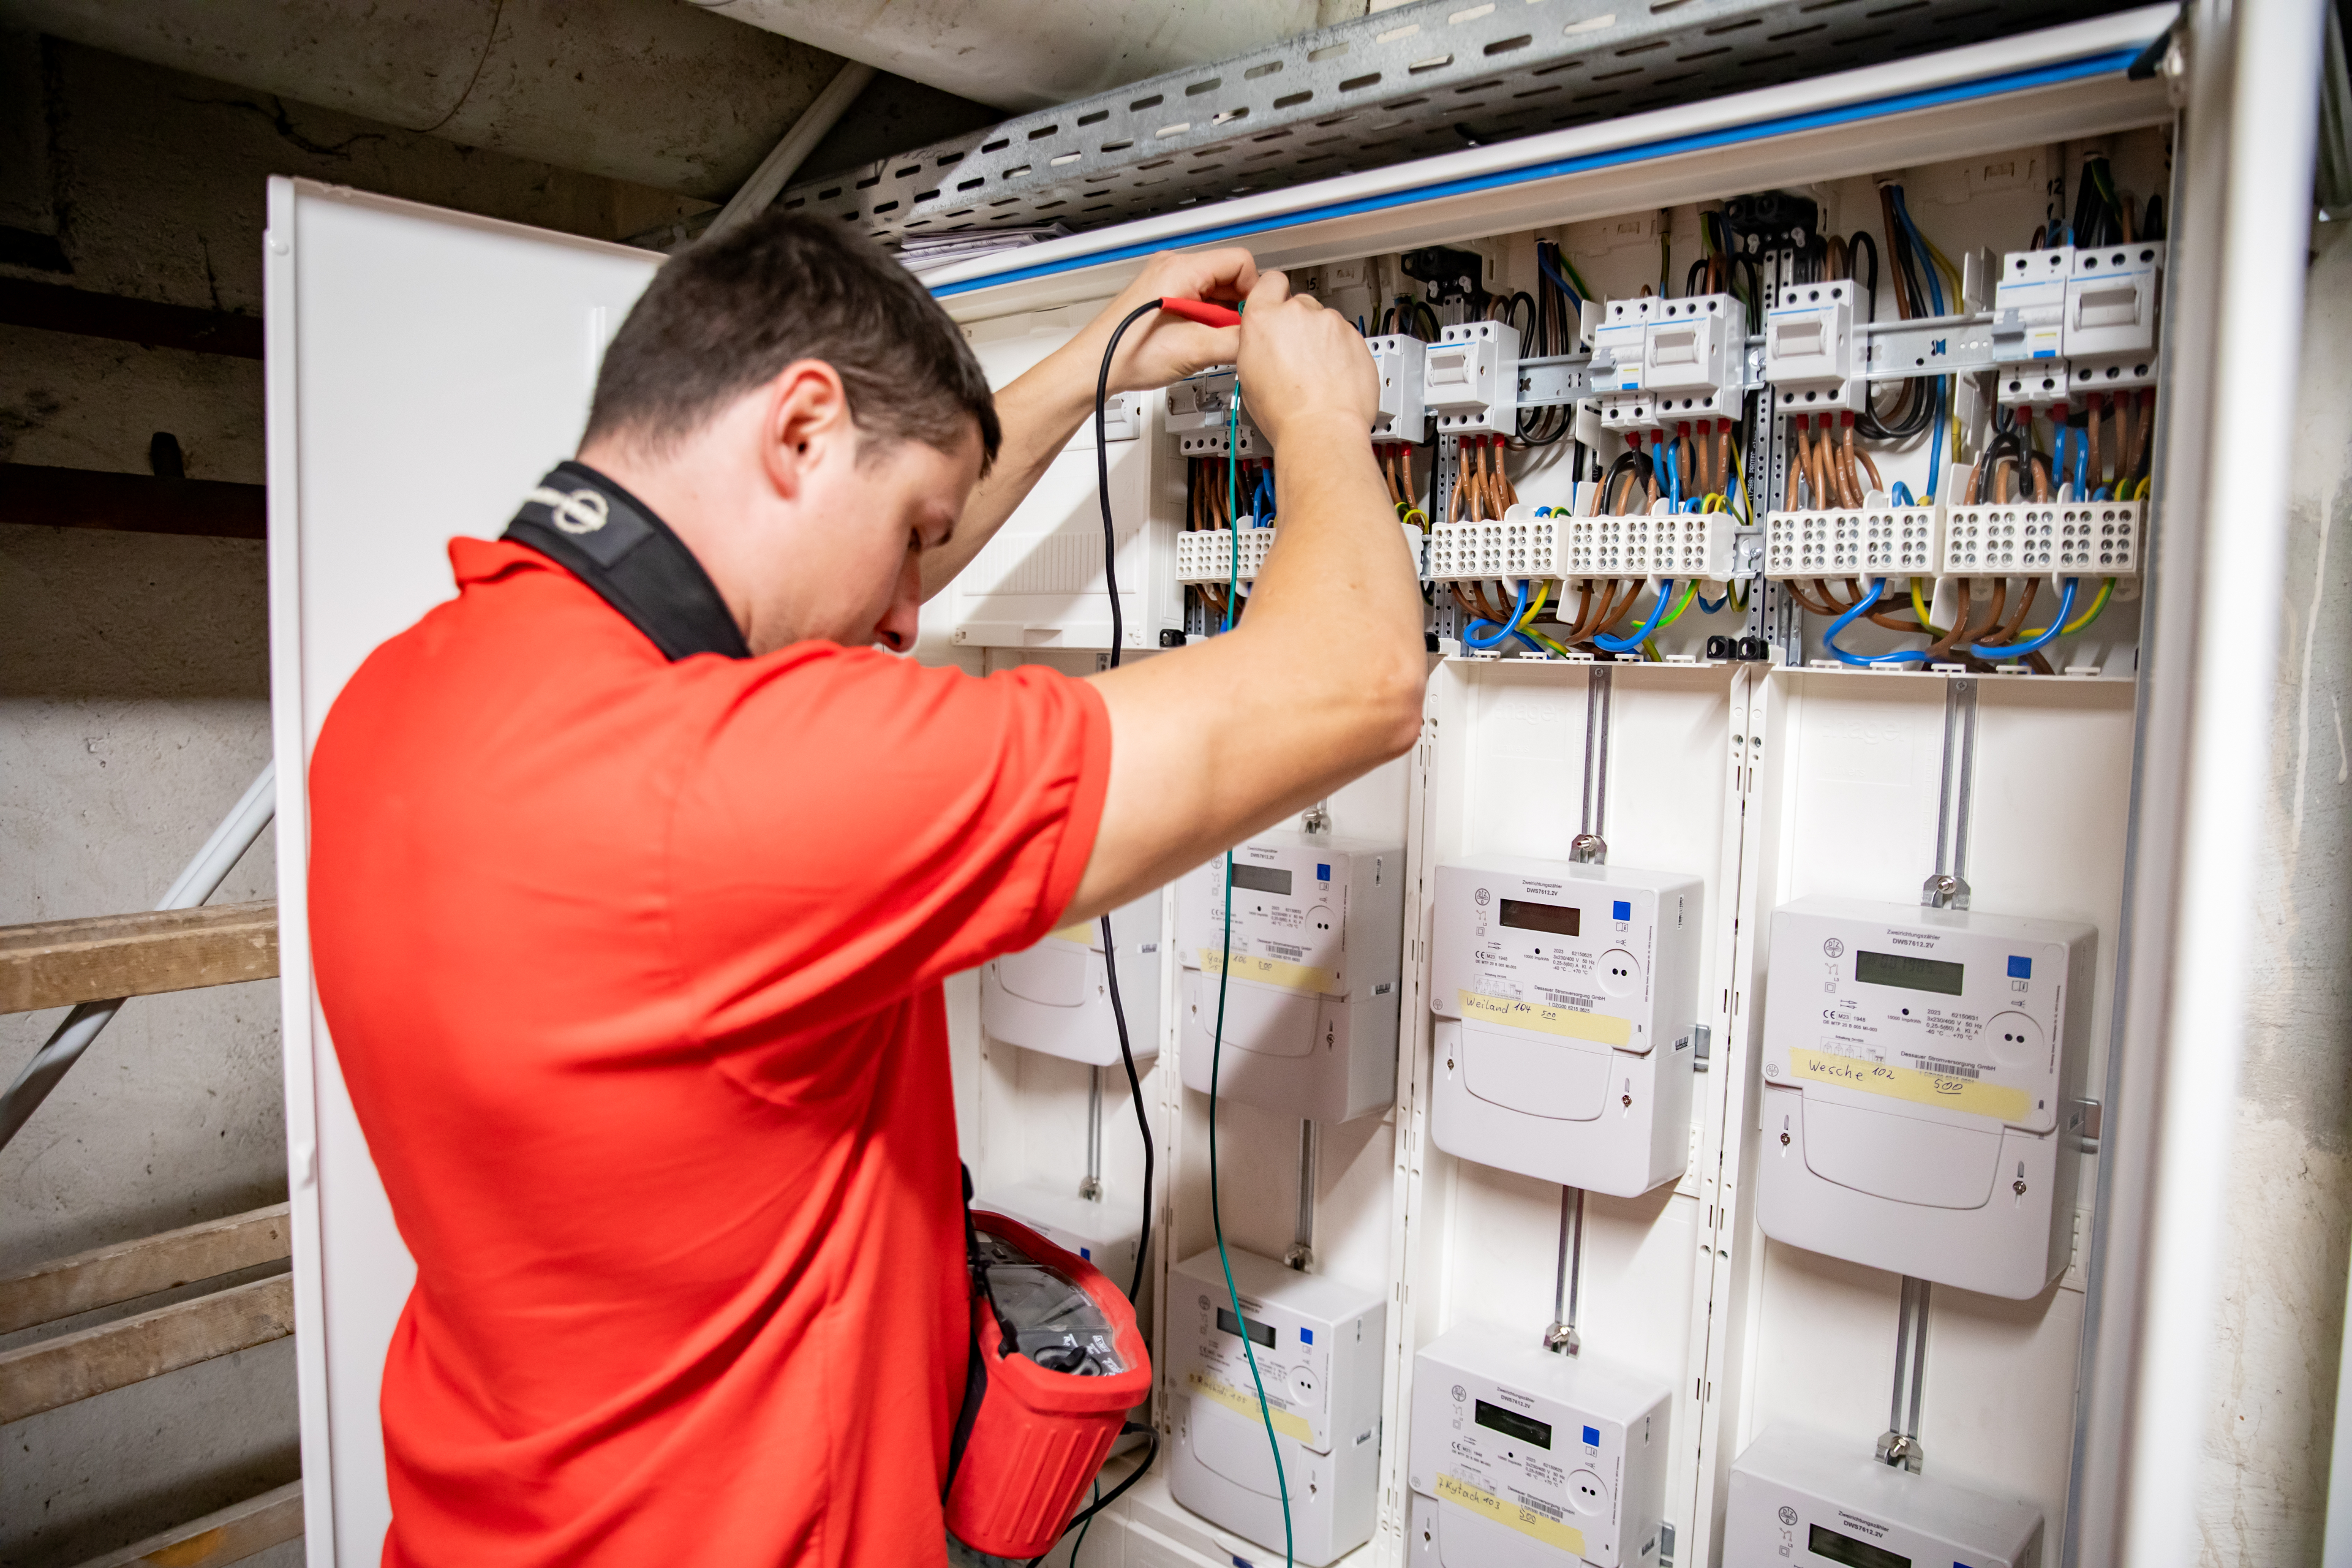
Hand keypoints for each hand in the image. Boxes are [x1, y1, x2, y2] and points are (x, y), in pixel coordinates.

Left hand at [1079, 248, 1258, 394]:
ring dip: (1221, 317)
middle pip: (1229, 276)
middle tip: (1233, 337)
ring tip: (1210, 342)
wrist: (1096, 368)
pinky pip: (1198, 300)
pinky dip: (1206, 321)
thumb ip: (1236, 341)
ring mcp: (1165, 280)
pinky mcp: (1161, 296)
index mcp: (1181, 269)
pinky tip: (1198, 342)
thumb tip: (1260, 338)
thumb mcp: (1195, 351)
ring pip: (1214, 290)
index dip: (1253, 292)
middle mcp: (1172, 267)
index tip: (1253, 319)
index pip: (1241, 262)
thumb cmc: (1128, 354)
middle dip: (1237, 308)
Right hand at [1233, 271, 1377, 451]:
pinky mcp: (1355, 336)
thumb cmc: (1284, 412)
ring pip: (1325, 322)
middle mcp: (1297, 313)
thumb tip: (1263, 343)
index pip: (1269, 282)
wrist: (1321, 429)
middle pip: (1299, 304)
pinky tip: (1334, 377)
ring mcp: (1329, 323)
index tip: (1276, 308)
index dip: (1273, 295)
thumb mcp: (1248, 375)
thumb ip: (1256, 344)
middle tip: (1296, 356)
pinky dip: (1342, 352)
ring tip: (1317, 373)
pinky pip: (1346, 337)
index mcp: (1263, 319)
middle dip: (1299, 325)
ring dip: (1322, 340)